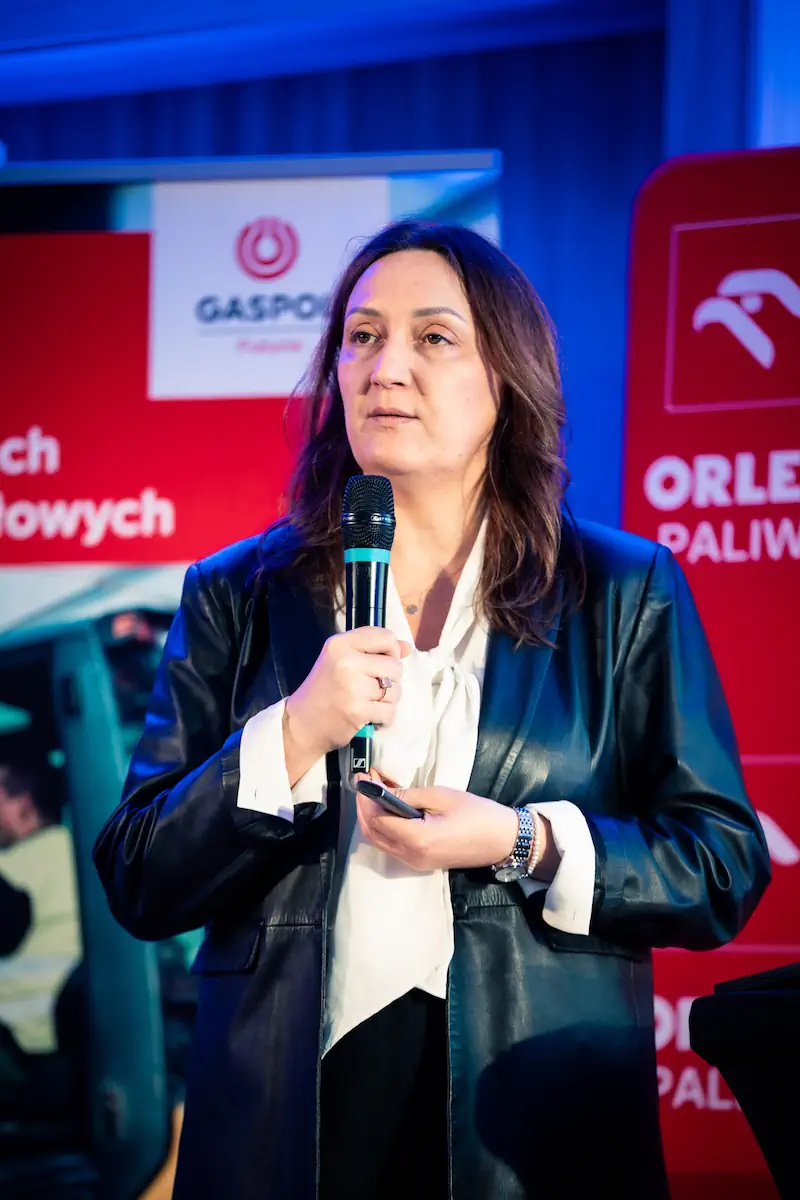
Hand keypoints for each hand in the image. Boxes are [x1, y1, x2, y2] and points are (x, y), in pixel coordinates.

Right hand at [283, 629, 411, 783]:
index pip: (386, 637)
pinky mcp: (358, 710)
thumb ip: (374, 650)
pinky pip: (390, 711)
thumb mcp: (341, 660)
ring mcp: (352, 686)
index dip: (392, 651)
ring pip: (395, 690)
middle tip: (369, 689)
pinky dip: (384, 717)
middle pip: (395, 666)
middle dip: (389, 680)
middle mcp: (346, 661)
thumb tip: (407, 647)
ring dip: (387, 700)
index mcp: (340, 643)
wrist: (302, 723)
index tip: (380, 664)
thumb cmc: (324, 690)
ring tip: (368, 703)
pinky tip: (370, 716)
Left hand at [354, 770, 520, 871]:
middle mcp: (412, 856)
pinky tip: (390, 809)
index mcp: (417, 839)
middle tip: (365, 784)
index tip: (363, 778)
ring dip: (373, 818)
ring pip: (381, 842)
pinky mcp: (422, 863)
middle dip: (364, 808)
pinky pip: (393, 846)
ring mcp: (416, 863)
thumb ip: (408, 796)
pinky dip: (385, 828)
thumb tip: (382, 792)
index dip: (366, 799)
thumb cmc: (477, 814)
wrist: (504, 840)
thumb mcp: (441, 796)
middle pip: (373, 834)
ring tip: (375, 793)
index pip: (377, 820)